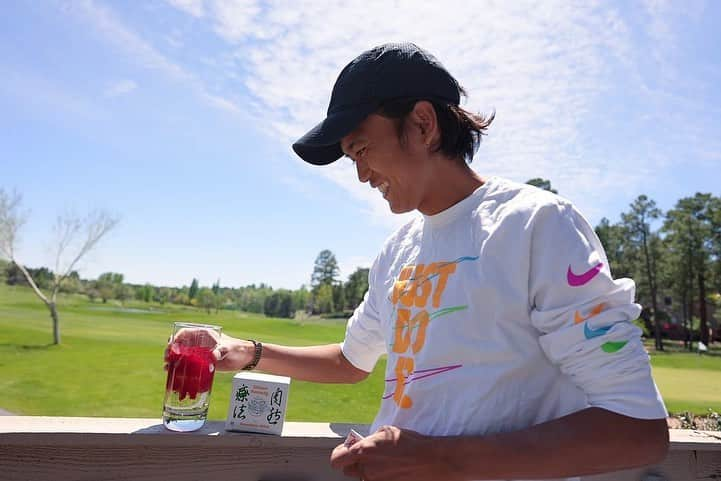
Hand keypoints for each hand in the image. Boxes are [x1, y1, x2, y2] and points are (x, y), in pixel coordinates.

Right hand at [163, 330, 253, 371]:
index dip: (176, 338)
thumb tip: (212, 357)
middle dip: (171, 351)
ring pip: (181, 356)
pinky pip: (188, 366)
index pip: (185, 333)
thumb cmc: (237, 349)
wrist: (245, 358)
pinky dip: (180, 369)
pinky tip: (174, 375)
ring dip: (173, 361)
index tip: (171, 346)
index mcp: (203, 335)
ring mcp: (199, 354)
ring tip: (167, 368)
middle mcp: (199, 343)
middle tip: (166, 358)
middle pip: (180, 345)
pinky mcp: (201, 364)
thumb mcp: (228, 349)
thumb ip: (220, 351)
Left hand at [330, 425, 458, 480]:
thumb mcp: (386, 432)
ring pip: (364, 478)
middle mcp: (366, 469)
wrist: (430, 461)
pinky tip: (393, 471)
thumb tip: (362, 443)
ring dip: (370, 472)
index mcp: (363, 452)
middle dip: (356, 464)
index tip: (346, 452)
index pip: (336, 460)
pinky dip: (382, 478)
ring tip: (387, 464)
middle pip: (348, 471)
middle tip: (369, 457)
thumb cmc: (409, 442)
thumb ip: (369, 440)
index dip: (340, 456)